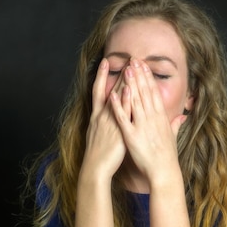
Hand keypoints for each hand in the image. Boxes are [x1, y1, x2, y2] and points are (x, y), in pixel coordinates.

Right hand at [81, 58, 129, 180]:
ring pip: (117, 98)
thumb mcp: (97, 135)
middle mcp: (102, 115)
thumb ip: (102, 124)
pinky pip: (122, 113)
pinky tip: (130, 89)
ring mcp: (109, 121)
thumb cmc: (98, 155)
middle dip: (119, 73)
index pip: (98, 90)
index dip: (101, 75)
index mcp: (97, 116)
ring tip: (131, 66)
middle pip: (111, 89)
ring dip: (124, 81)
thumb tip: (104, 118)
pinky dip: (125, 100)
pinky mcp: (117, 130)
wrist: (95, 168)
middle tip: (127, 58)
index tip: (106, 61)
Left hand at [109, 58, 186, 187]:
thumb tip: (182, 117)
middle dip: (139, 74)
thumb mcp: (173, 138)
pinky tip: (113, 95)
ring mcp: (142, 126)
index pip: (154, 92)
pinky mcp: (132, 136)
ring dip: (130, 84)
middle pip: (145, 92)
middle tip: (133, 59)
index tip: (143, 65)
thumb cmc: (168, 157)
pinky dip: (118, 106)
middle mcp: (152, 119)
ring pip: (135, 101)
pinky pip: (123, 119)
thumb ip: (175, 125)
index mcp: (161, 118)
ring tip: (125, 69)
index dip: (148, 77)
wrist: (164, 172)